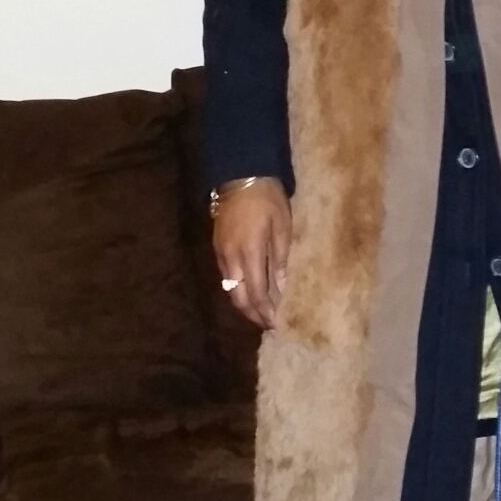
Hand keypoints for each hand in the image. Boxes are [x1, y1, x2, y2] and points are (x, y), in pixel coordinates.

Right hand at [212, 179, 290, 330]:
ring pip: (230, 288)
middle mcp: (231, 258)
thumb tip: (282, 288)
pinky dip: (237, 289)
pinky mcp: (217, 247)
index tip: (275, 324)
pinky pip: (226, 276)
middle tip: (267, 324)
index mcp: (250, 253)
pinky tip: (248, 291)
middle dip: (252, 314)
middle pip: (238, 297)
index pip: (257, 293)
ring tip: (259, 312)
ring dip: (244, 303)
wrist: (240, 175)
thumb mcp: (282, 227)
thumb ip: (281, 259)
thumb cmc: (268, 199)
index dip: (265, 312)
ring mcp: (221, 252)